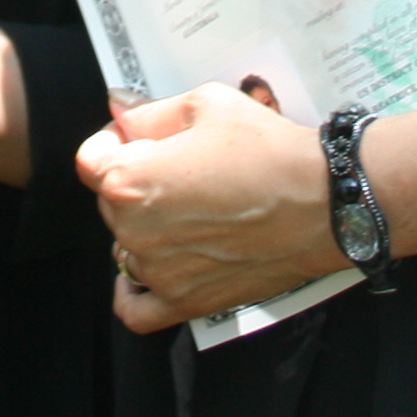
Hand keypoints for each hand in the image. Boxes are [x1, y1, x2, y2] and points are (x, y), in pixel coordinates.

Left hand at [76, 82, 343, 333]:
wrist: (325, 204)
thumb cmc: (269, 151)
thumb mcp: (207, 105)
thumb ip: (150, 112)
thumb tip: (119, 110)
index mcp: (130, 180)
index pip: (91, 159)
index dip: (116, 140)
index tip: (144, 136)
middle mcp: (135, 232)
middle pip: (111, 202)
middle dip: (137, 180)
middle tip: (184, 167)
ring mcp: (159, 273)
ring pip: (128, 246)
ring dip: (147, 228)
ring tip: (193, 209)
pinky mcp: (186, 302)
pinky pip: (137, 310)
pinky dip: (134, 292)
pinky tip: (148, 272)